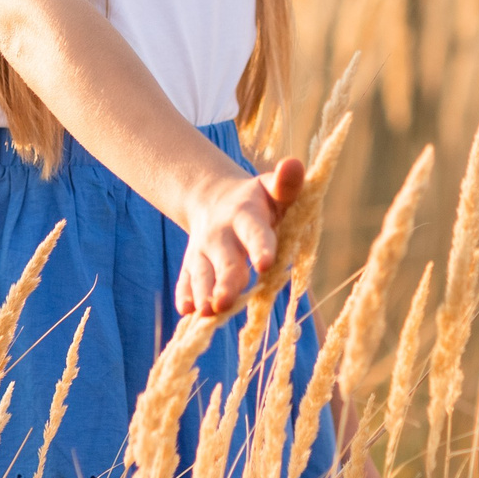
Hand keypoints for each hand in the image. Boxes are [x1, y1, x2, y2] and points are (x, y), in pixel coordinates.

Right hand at [176, 155, 304, 317]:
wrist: (215, 199)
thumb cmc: (259, 201)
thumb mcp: (274, 189)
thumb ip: (287, 182)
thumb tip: (294, 164)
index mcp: (246, 215)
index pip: (254, 232)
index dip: (260, 247)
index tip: (265, 264)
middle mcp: (221, 234)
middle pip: (224, 260)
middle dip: (225, 282)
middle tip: (225, 302)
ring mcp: (203, 251)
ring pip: (201, 274)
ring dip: (203, 294)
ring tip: (208, 313)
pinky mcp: (192, 265)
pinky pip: (185, 281)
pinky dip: (185, 296)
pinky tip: (187, 312)